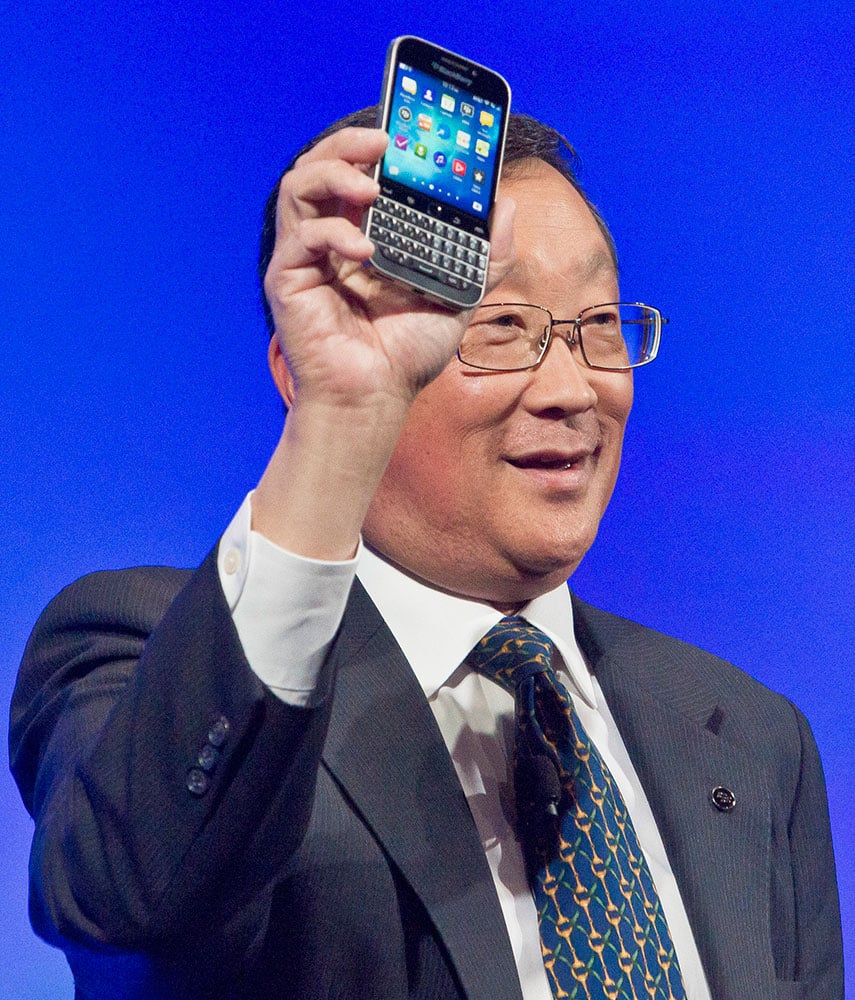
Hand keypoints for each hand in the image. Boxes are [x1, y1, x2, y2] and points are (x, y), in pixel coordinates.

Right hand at [254, 126, 513, 558]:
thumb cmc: (408, 355)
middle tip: (385, 143)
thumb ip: (483, 256)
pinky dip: (333, 232)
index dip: (379, 145)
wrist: (376, 401)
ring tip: (369, 186)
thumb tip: (506, 205)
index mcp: (366, 236)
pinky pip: (302, 236)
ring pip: (299, 185)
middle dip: (350, 143)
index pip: (365, 171)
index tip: (410, 133)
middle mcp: (332, 239)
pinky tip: (365, 251)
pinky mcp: (289, 279)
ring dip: (333, 172)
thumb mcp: (459, 298)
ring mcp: (308, 257)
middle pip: (324, 165)